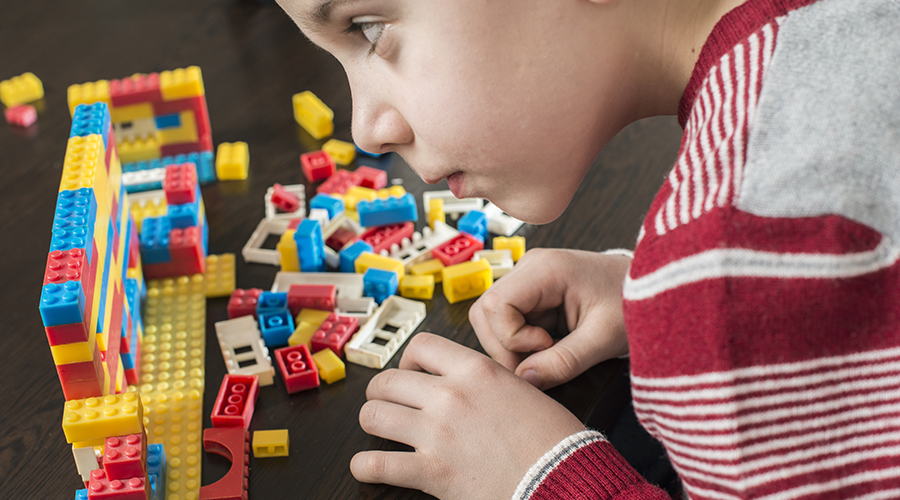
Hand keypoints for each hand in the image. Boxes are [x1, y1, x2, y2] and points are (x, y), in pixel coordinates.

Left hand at [351, 333, 585, 499]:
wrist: (563, 479)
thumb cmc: (554, 440)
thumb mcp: (523, 390)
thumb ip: (489, 381)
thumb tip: (469, 383)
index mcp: (476, 370)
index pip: (421, 346)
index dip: (408, 359)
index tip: (411, 372)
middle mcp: (450, 396)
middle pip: (388, 380)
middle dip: (381, 391)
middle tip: (387, 401)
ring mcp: (437, 433)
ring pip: (374, 414)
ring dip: (372, 421)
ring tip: (378, 428)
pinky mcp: (431, 472)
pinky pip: (377, 463)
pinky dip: (365, 466)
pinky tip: (366, 467)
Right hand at [469, 248, 629, 389]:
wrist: (653, 290)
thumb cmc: (633, 303)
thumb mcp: (603, 338)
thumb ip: (564, 362)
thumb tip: (526, 381)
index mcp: (545, 269)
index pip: (495, 305)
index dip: (512, 337)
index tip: (547, 346)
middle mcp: (530, 268)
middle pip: (485, 312)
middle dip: (505, 346)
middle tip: (540, 363)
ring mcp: (529, 280)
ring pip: (492, 319)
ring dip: (511, 346)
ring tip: (548, 354)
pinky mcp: (532, 294)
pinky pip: (509, 322)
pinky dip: (522, 342)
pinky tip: (550, 346)